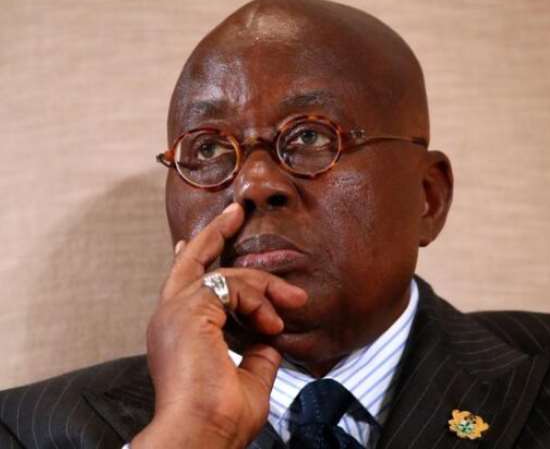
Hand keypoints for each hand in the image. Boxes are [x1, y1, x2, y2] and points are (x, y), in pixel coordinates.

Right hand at [131, 203, 306, 448]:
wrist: (202, 435)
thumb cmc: (220, 418)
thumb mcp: (249, 376)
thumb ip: (258, 350)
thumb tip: (271, 335)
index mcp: (179, 334)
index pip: (189, 286)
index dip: (200, 260)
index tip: (209, 240)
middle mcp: (170, 318)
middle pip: (191, 261)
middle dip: (215, 233)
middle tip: (237, 211)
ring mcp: (175, 312)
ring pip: (222, 273)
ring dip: (262, 285)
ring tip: (292, 299)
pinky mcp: (188, 310)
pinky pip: (229, 284)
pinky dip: (257, 299)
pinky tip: (271, 323)